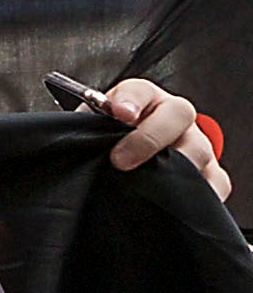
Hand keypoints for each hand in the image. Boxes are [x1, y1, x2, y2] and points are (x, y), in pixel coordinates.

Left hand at [96, 77, 233, 200]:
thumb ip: (88, 131)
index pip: (139, 91)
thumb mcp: (93, 133)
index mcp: (143, 100)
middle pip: (178, 115)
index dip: (130, 100)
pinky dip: (197, 192)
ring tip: (144, 186)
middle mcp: (174, 117)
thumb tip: (77, 144)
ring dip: (170, 169)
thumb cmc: (111, 145)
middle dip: (149, 138)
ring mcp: (197, 143)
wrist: (130, 165)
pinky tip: (171, 201)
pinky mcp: (212, 172)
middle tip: (120, 161)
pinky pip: (215, 182)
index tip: (120, 112)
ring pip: (197, 150)